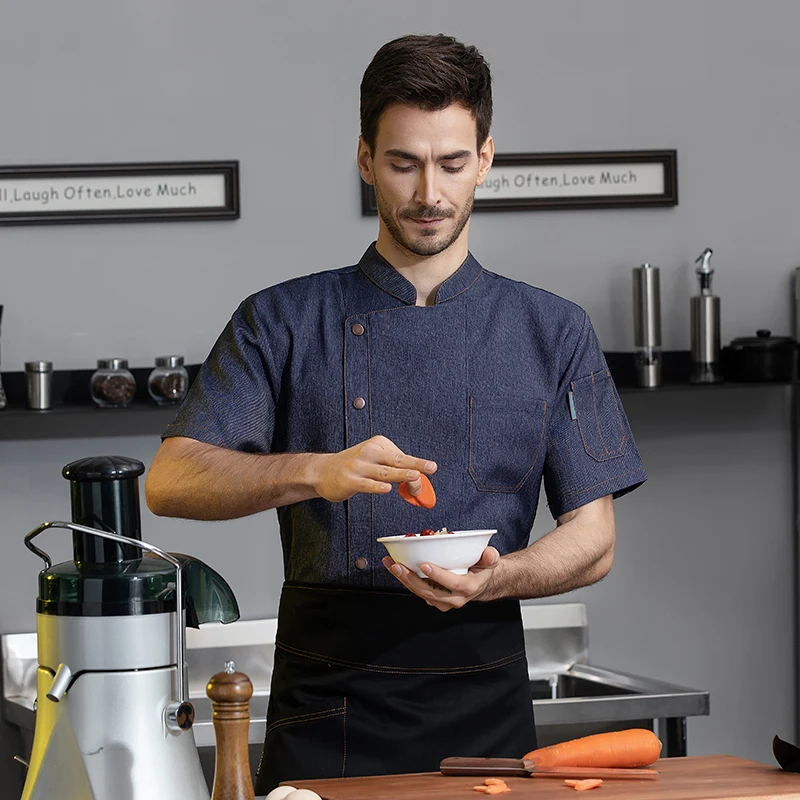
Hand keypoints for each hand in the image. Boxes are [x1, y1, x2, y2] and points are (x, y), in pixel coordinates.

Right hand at [313, 435, 436, 502]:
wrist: (321, 471)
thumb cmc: (353, 466)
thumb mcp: (373, 460)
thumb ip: (394, 470)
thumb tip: (418, 483)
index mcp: (378, 444)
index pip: (401, 456)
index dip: (417, 466)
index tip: (429, 472)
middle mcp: (369, 452)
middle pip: (396, 459)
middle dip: (415, 464)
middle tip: (431, 467)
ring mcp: (358, 466)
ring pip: (383, 472)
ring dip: (400, 474)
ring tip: (415, 476)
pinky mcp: (349, 480)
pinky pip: (366, 484)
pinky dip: (376, 486)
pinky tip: (386, 489)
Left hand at [381, 546, 500, 611]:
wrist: (480, 584)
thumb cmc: (482, 569)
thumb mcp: (491, 561)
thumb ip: (490, 557)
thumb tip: (489, 553)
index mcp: (468, 587)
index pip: (452, 583)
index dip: (438, 575)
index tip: (424, 565)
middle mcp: (454, 598)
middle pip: (429, 591)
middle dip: (411, 579)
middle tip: (398, 565)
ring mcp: (442, 601)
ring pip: (420, 592)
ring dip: (403, 579)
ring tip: (391, 564)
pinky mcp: (433, 599)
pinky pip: (417, 591)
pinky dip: (405, 580)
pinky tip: (395, 567)